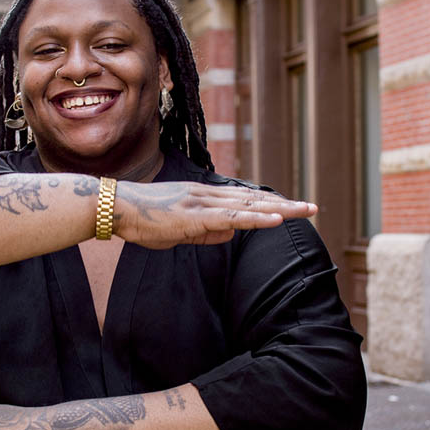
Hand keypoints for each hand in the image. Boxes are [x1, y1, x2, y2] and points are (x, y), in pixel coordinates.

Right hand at [115, 181, 316, 248]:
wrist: (117, 208)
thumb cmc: (141, 220)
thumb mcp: (176, 230)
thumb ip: (204, 232)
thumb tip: (230, 235)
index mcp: (201, 197)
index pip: (241, 199)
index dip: (267, 203)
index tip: (289, 206)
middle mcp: (206, 195)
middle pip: (252, 199)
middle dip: (284, 204)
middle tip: (312, 207)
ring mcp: (202, 203)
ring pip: (249, 206)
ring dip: (280, 209)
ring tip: (306, 210)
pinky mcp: (196, 216)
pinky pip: (233, 217)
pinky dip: (257, 219)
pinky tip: (278, 219)